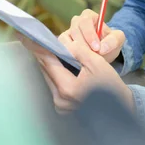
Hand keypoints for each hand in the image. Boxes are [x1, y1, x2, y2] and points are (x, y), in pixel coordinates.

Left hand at [19, 34, 133, 112]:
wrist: (119, 107)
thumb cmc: (110, 85)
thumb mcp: (97, 63)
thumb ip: (78, 51)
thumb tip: (63, 43)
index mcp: (68, 88)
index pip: (48, 63)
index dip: (38, 48)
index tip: (26, 37)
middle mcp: (60, 100)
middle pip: (46, 70)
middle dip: (44, 54)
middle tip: (37, 40)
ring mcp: (60, 106)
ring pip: (49, 77)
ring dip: (49, 64)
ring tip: (48, 50)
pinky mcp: (62, 108)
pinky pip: (54, 85)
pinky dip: (55, 73)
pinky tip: (58, 64)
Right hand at [63, 9, 125, 62]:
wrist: (103, 52)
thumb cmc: (109, 42)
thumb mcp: (118, 40)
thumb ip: (113, 41)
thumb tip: (102, 48)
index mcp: (89, 16)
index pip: (85, 21)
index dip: (90, 35)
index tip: (97, 48)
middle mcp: (76, 22)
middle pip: (74, 30)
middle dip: (84, 44)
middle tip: (92, 56)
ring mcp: (68, 32)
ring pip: (66, 39)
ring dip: (75, 51)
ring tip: (86, 60)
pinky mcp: (63, 44)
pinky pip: (61, 48)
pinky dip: (68, 55)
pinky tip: (77, 62)